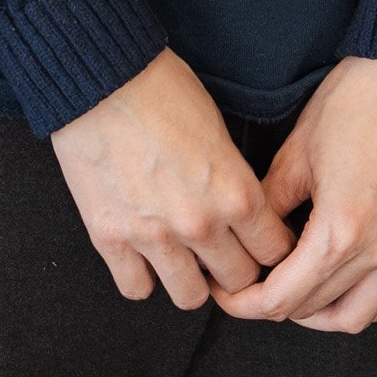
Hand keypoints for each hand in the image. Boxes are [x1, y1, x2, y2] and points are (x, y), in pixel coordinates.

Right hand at [49, 48, 294, 310]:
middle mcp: (199, 224)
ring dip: (192, 279)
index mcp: (235, 193)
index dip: (271, 249)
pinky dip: (143, 277)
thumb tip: (239, 212)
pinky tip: (145, 257)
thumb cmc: (162, 91)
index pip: (274, 252)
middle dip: (235, 268)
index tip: (261, 245)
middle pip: (237, 280)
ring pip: (190, 297)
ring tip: (186, 260)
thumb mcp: (220, 132)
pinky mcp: (110, 238)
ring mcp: (153, 236)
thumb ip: (233, 181)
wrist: (101, 80)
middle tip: (225, 253)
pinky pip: (136, 288)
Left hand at [223, 55, 376, 332]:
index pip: (283, 298)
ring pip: (361, 316)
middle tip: (255, 290)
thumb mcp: (296, 153)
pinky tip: (349, 288)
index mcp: (342, 230)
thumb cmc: (355, 100)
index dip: (246, 304)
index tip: (230, 296)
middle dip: (277, 307)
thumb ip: (269, 207)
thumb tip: (248, 242)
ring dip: (323, 314)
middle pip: (316, 309)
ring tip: (298, 296)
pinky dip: (371, 303)